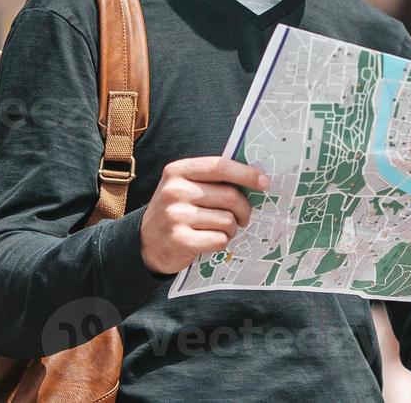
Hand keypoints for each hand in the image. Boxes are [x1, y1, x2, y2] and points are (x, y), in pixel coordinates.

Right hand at [139, 155, 268, 274]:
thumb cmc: (176, 211)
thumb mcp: (184, 186)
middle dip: (244, 209)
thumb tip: (255, 179)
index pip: (220, 166)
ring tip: (220, 229)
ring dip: (231, 228)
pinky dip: (222, 241)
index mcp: (178, 171)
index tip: (264, 182)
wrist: (146, 243)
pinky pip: (219, 239)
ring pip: (227, 220)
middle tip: (244, 217)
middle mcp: (175, 191)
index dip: (246, 174)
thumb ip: (212, 179)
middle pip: (229, 196)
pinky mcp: (180, 240)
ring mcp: (175, 216)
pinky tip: (210, 240)